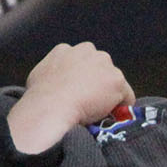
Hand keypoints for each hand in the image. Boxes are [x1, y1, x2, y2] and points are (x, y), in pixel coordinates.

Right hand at [10, 43, 132, 152]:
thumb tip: (55, 84)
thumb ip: (52, 74)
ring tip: (97, 112)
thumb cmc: (40, 98)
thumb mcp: (39, 77)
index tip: (78, 93)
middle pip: (100, 68)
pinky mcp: (116, 79)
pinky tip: (109, 116)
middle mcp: (87, 51)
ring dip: (108, 95)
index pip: (81, 62)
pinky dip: (121, 107)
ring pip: (113, 82)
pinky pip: (126, 96)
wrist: (51, 106)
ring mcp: (104, 64)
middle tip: (89, 103)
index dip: (81, 79)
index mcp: (65, 50)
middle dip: (97, 84)